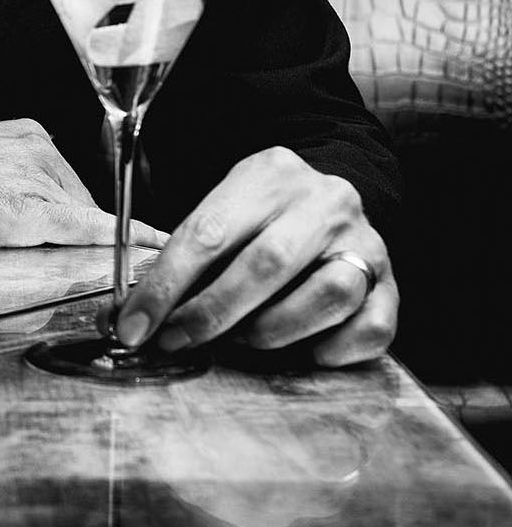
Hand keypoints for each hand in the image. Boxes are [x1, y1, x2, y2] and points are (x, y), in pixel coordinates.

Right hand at [0, 115, 166, 250]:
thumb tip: (0, 209)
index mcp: (23, 135)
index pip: (62, 183)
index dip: (64, 213)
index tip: (72, 231)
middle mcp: (41, 150)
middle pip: (77, 201)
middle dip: (68, 230)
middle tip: (32, 253)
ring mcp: (40, 179)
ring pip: (81, 218)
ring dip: (78, 243)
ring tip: (35, 255)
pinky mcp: (34, 212)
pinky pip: (92, 229)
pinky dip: (126, 242)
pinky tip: (152, 249)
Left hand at [114, 147, 396, 365]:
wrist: (331, 200)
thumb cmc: (259, 218)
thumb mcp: (223, 210)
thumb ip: (189, 253)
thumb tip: (138, 316)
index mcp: (270, 174)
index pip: (209, 233)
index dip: (165, 286)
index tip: (134, 327)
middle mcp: (325, 202)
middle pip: (268, 263)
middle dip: (213, 313)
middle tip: (179, 341)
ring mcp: (366, 241)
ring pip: (330, 293)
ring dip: (275, 330)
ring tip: (246, 339)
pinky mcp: (392, 283)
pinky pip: (374, 326)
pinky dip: (337, 350)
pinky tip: (308, 352)